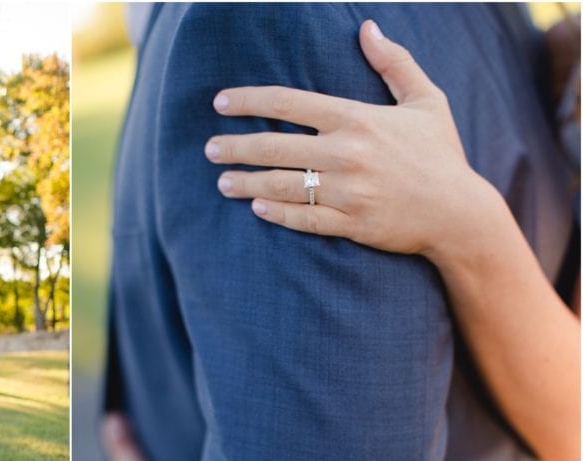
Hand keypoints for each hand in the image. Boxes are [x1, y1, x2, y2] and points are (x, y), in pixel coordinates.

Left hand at [205, 19, 489, 264]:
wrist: (459, 212)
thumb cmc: (440, 154)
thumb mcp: (426, 101)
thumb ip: (394, 64)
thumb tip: (367, 28)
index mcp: (356, 119)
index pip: (289, 103)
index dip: (250, 101)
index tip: (221, 103)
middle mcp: (346, 153)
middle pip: (274, 146)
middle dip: (235, 146)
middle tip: (209, 148)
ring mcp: (347, 191)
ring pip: (281, 185)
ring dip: (246, 183)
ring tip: (222, 182)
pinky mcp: (350, 224)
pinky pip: (304, 218)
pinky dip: (277, 213)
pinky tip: (257, 208)